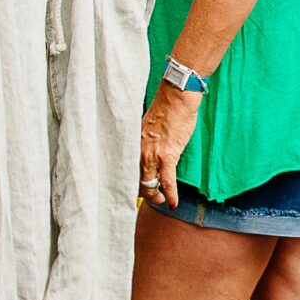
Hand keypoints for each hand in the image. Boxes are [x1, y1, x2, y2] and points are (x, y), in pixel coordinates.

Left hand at [138, 85, 199, 208]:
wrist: (176, 98)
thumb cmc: (165, 108)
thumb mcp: (147, 126)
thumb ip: (143, 140)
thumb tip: (146, 148)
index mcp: (131, 145)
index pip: (123, 170)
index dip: (127, 183)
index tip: (131, 190)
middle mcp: (138, 152)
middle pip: (134, 181)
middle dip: (143, 193)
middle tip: (150, 198)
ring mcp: (152, 155)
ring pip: (149, 184)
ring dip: (156, 196)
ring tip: (162, 201)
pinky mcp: (168, 156)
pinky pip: (167, 181)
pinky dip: (170, 194)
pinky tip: (173, 202)